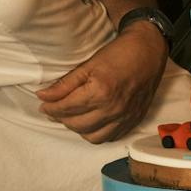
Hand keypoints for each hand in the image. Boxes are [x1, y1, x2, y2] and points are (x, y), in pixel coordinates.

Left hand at [36, 20, 166, 141]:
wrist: (148, 52)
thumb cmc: (117, 54)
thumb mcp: (87, 65)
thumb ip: (64, 84)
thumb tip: (42, 96)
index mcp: (100, 92)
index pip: (67, 108)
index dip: (50, 108)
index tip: (42, 105)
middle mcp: (113, 109)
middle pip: (77, 125)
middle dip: (61, 118)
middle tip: (54, 109)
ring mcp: (125, 118)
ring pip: (92, 136)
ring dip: (77, 128)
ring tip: (70, 116)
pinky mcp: (133, 121)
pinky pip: (110, 138)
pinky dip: (96, 133)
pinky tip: (90, 122)